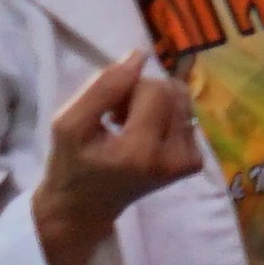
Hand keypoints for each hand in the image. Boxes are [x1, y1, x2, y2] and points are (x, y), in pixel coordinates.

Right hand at [29, 47, 203, 264]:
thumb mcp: (69, 124)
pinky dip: (165, 117)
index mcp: (139, 152)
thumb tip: (140, 56)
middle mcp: (173, 159)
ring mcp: (187, 162)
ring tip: (129, 124)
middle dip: (142, 93)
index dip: (129, 88)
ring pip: (182, 100)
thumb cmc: (71, 165)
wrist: (84, 208)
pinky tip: (143, 134)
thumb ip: (104, 87)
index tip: (108, 108)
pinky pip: (187, 116)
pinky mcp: (194, 163)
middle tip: (116, 115)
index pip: (154, 90)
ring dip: (155, 103)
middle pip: (171, 92)